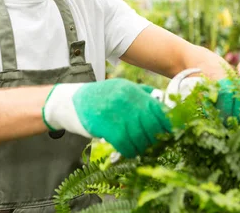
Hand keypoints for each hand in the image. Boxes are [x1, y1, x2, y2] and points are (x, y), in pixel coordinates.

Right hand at [42, 79, 171, 157]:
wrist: (71, 102)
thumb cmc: (99, 97)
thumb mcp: (120, 87)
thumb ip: (141, 92)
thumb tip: (162, 100)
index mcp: (132, 89)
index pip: (157, 108)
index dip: (166, 123)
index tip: (167, 133)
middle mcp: (126, 99)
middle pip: (151, 124)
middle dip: (155, 137)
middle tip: (153, 144)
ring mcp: (115, 112)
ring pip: (139, 136)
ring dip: (142, 146)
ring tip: (140, 148)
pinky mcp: (105, 126)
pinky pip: (125, 143)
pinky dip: (130, 151)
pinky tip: (129, 151)